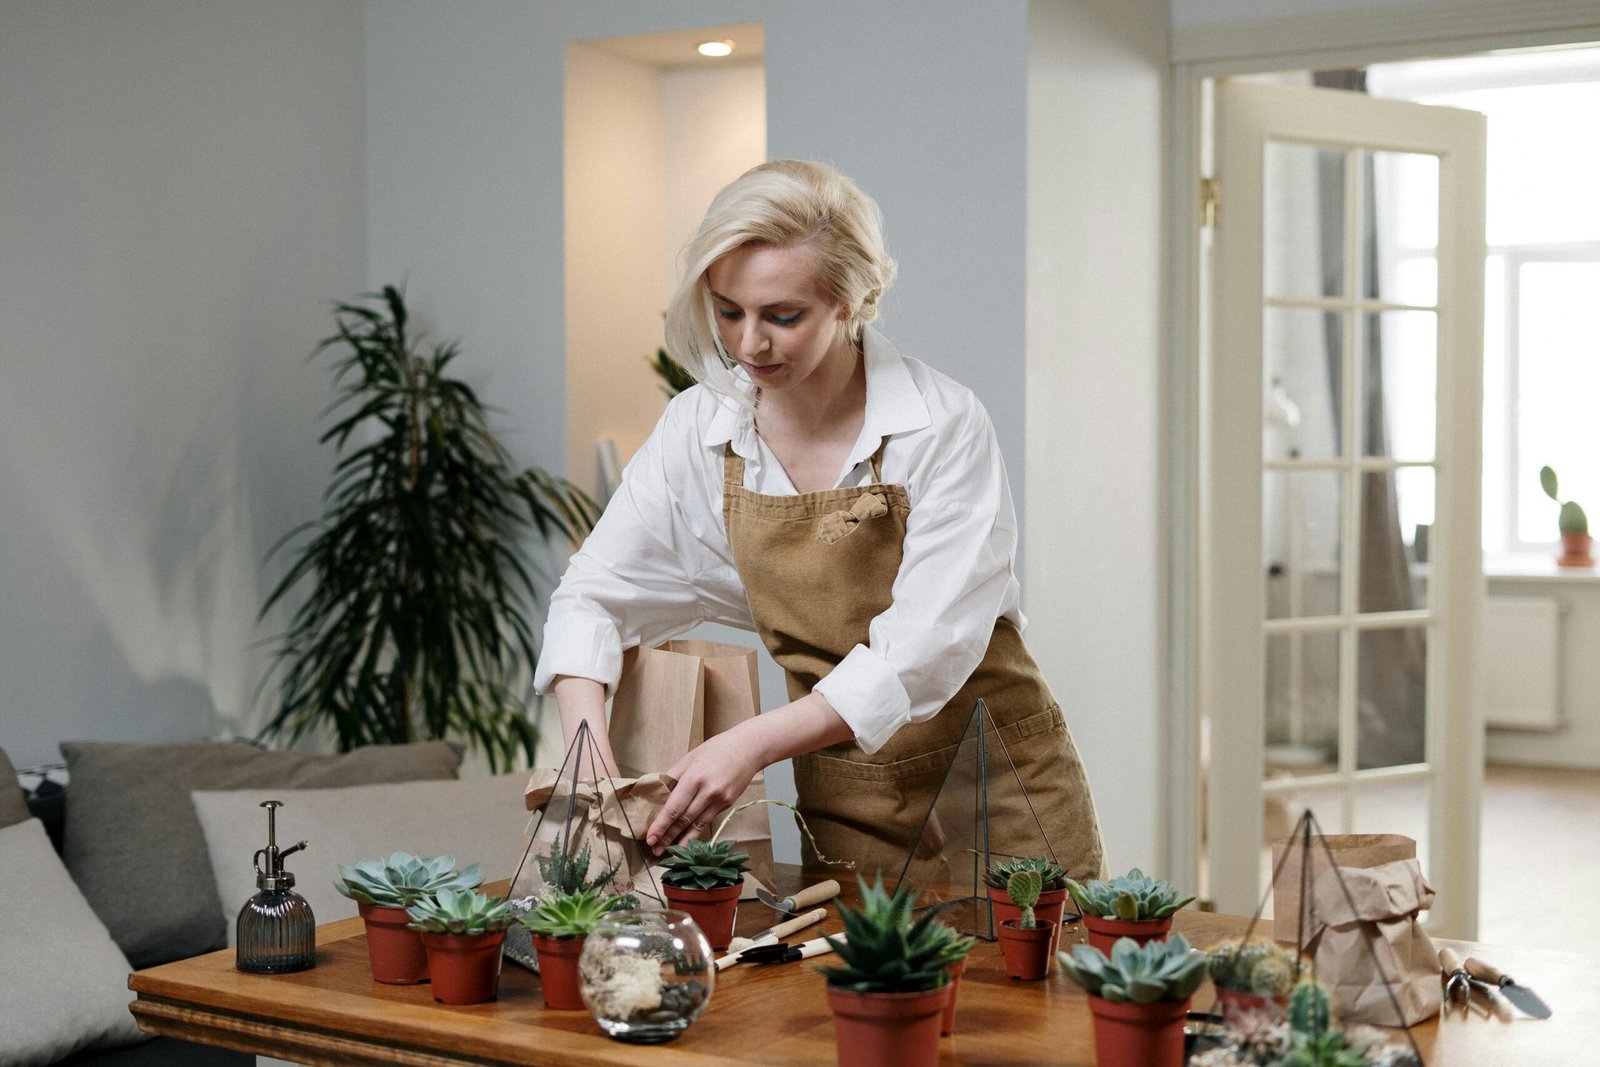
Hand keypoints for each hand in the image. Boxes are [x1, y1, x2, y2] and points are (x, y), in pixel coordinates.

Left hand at [646, 728, 763, 853]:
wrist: (748, 748)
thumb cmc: (717, 749)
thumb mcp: (690, 757)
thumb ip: (673, 776)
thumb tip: (657, 792)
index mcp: (694, 778)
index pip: (674, 807)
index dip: (661, 825)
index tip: (650, 838)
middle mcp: (707, 792)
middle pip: (684, 820)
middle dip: (668, 837)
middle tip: (655, 850)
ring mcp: (719, 800)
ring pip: (696, 825)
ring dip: (681, 840)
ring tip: (668, 852)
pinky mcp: (727, 805)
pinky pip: (707, 821)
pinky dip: (695, 832)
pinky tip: (687, 840)